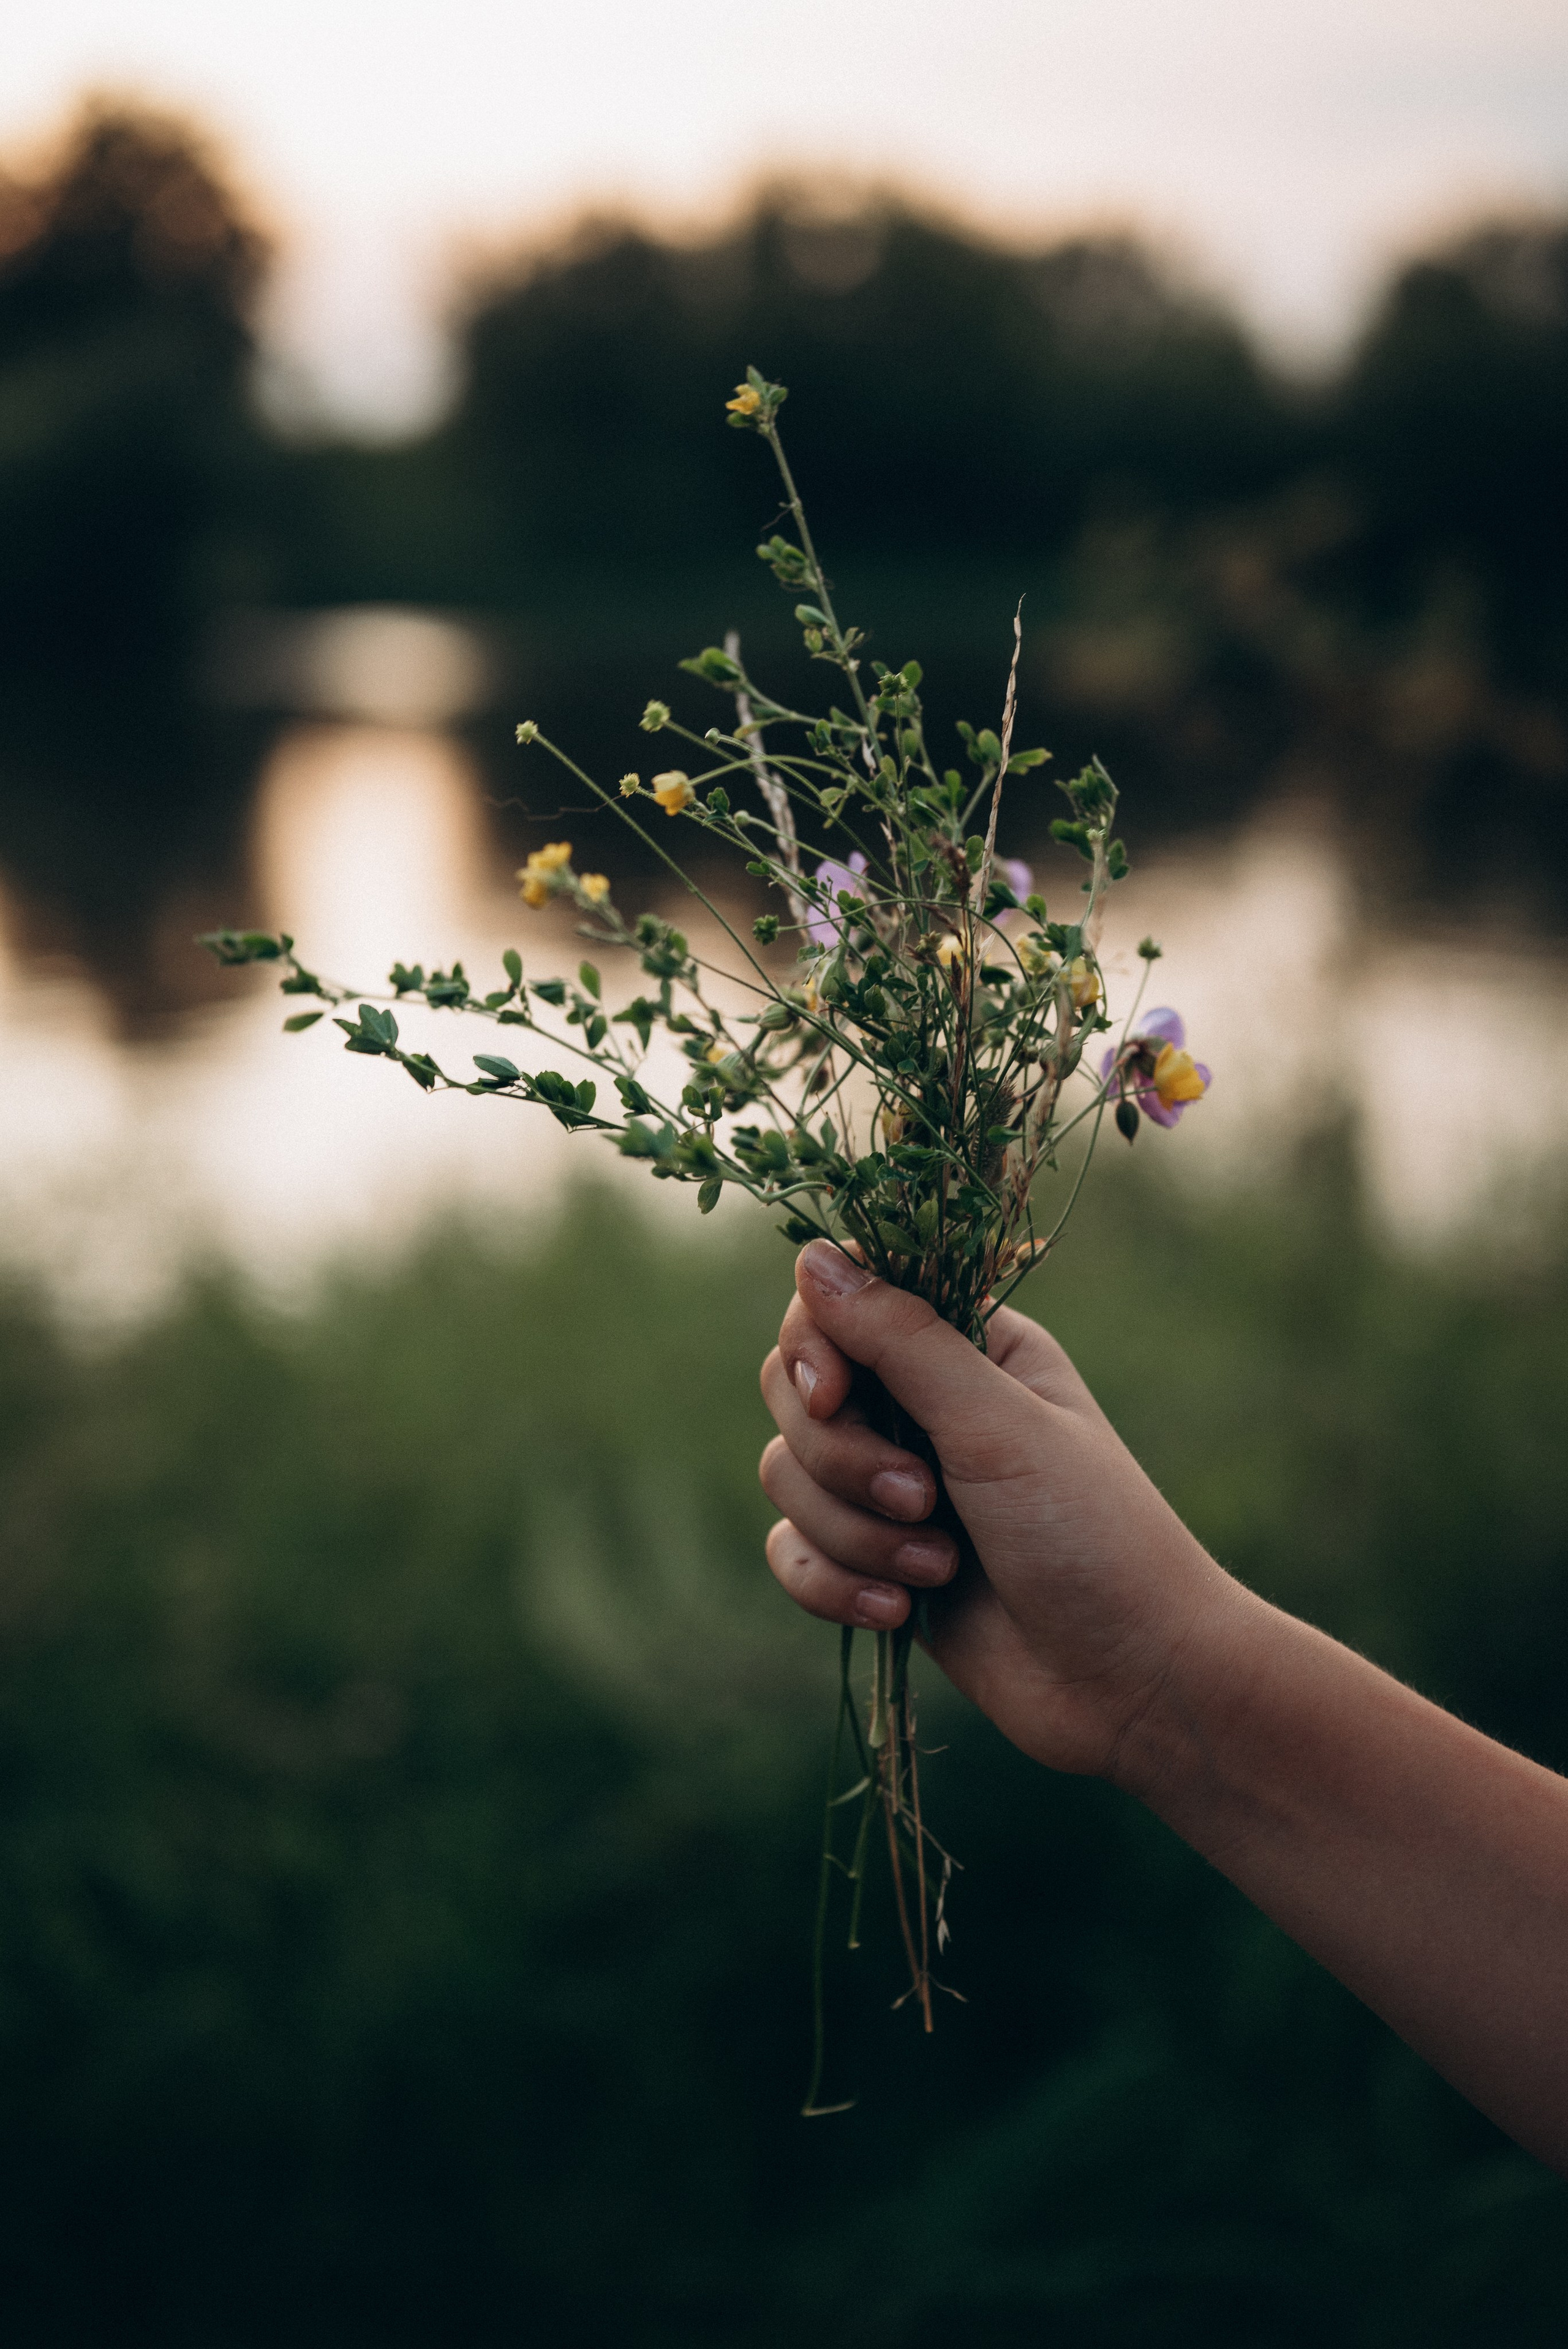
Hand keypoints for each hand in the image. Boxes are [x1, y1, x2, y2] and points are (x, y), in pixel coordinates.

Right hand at [759, 1240, 1245, 1779]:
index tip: (832, 1395)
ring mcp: (893, 1486)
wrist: (1133, 1679)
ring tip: (939, 1568)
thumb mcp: (998, 1424)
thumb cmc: (1091, 1534)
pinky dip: (834, 1584)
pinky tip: (898, 1611)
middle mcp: (922, 1405)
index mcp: (967, 1347)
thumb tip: (813, 1255)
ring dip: (855, 1531)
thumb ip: (901, 1339)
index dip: (814, 1349)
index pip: (838, 1305)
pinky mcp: (874, 1560)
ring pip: (789, 1476)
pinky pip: (793, 1551)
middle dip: (843, 1459)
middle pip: (795, 1391)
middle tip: (924, 1500)